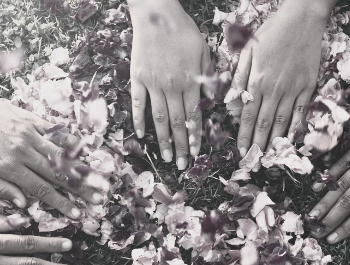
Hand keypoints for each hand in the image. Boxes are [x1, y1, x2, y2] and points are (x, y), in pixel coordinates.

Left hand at [0, 83, 107, 213]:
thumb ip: (2, 188)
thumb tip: (25, 205)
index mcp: (10, 168)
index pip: (42, 190)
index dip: (61, 203)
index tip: (76, 214)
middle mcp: (23, 151)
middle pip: (57, 174)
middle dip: (79, 189)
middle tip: (98, 199)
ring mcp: (29, 133)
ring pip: (60, 154)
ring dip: (80, 169)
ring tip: (97, 179)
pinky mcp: (30, 119)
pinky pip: (54, 132)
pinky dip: (70, 142)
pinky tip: (84, 150)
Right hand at [129, 0, 208, 169]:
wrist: (156, 13)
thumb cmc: (183, 30)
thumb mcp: (203, 51)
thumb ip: (207, 77)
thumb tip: (211, 101)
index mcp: (189, 82)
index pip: (194, 116)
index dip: (195, 137)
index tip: (196, 154)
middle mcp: (171, 87)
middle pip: (177, 123)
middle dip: (181, 146)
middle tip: (181, 165)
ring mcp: (153, 84)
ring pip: (159, 118)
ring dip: (163, 140)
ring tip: (165, 157)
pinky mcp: (138, 78)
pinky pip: (138, 103)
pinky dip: (139, 120)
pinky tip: (140, 135)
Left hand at [233, 0, 328, 153]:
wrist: (301, 20)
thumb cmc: (271, 32)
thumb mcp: (248, 50)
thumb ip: (239, 77)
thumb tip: (232, 103)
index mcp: (256, 81)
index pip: (248, 117)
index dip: (245, 137)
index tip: (243, 153)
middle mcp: (274, 89)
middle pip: (264, 124)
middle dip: (259, 146)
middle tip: (255, 164)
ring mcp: (293, 89)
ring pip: (282, 122)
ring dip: (275, 143)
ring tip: (271, 158)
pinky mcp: (308, 87)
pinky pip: (301, 113)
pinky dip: (296, 129)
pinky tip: (291, 141)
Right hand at [309, 100, 349, 242]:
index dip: (345, 228)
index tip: (332, 240)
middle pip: (347, 201)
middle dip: (329, 220)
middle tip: (315, 233)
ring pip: (340, 185)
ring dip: (324, 203)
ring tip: (311, 216)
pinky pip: (341, 163)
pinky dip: (328, 176)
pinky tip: (317, 188)